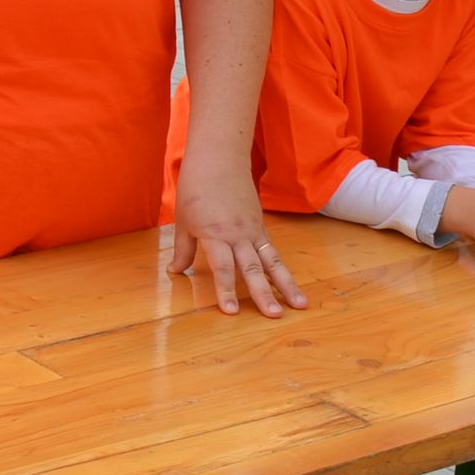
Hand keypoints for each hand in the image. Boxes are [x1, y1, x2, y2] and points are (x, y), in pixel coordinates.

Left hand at [168, 164, 308, 316]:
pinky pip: (273, 252)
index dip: (225, 290)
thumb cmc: (195, 188)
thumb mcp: (183, 220)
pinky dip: (282, 271)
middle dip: (264, 294)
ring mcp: (253, 231)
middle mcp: (238, 235)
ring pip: (273, 262)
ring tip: (300, 305)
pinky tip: (291, 288)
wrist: (219, 159)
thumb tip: (174, 272)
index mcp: (215, 234)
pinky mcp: (261, 227)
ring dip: (286, 286)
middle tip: (274, 316)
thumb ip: (183, 250)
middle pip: (253, 269)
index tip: (231, 312)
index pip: (222, 268)